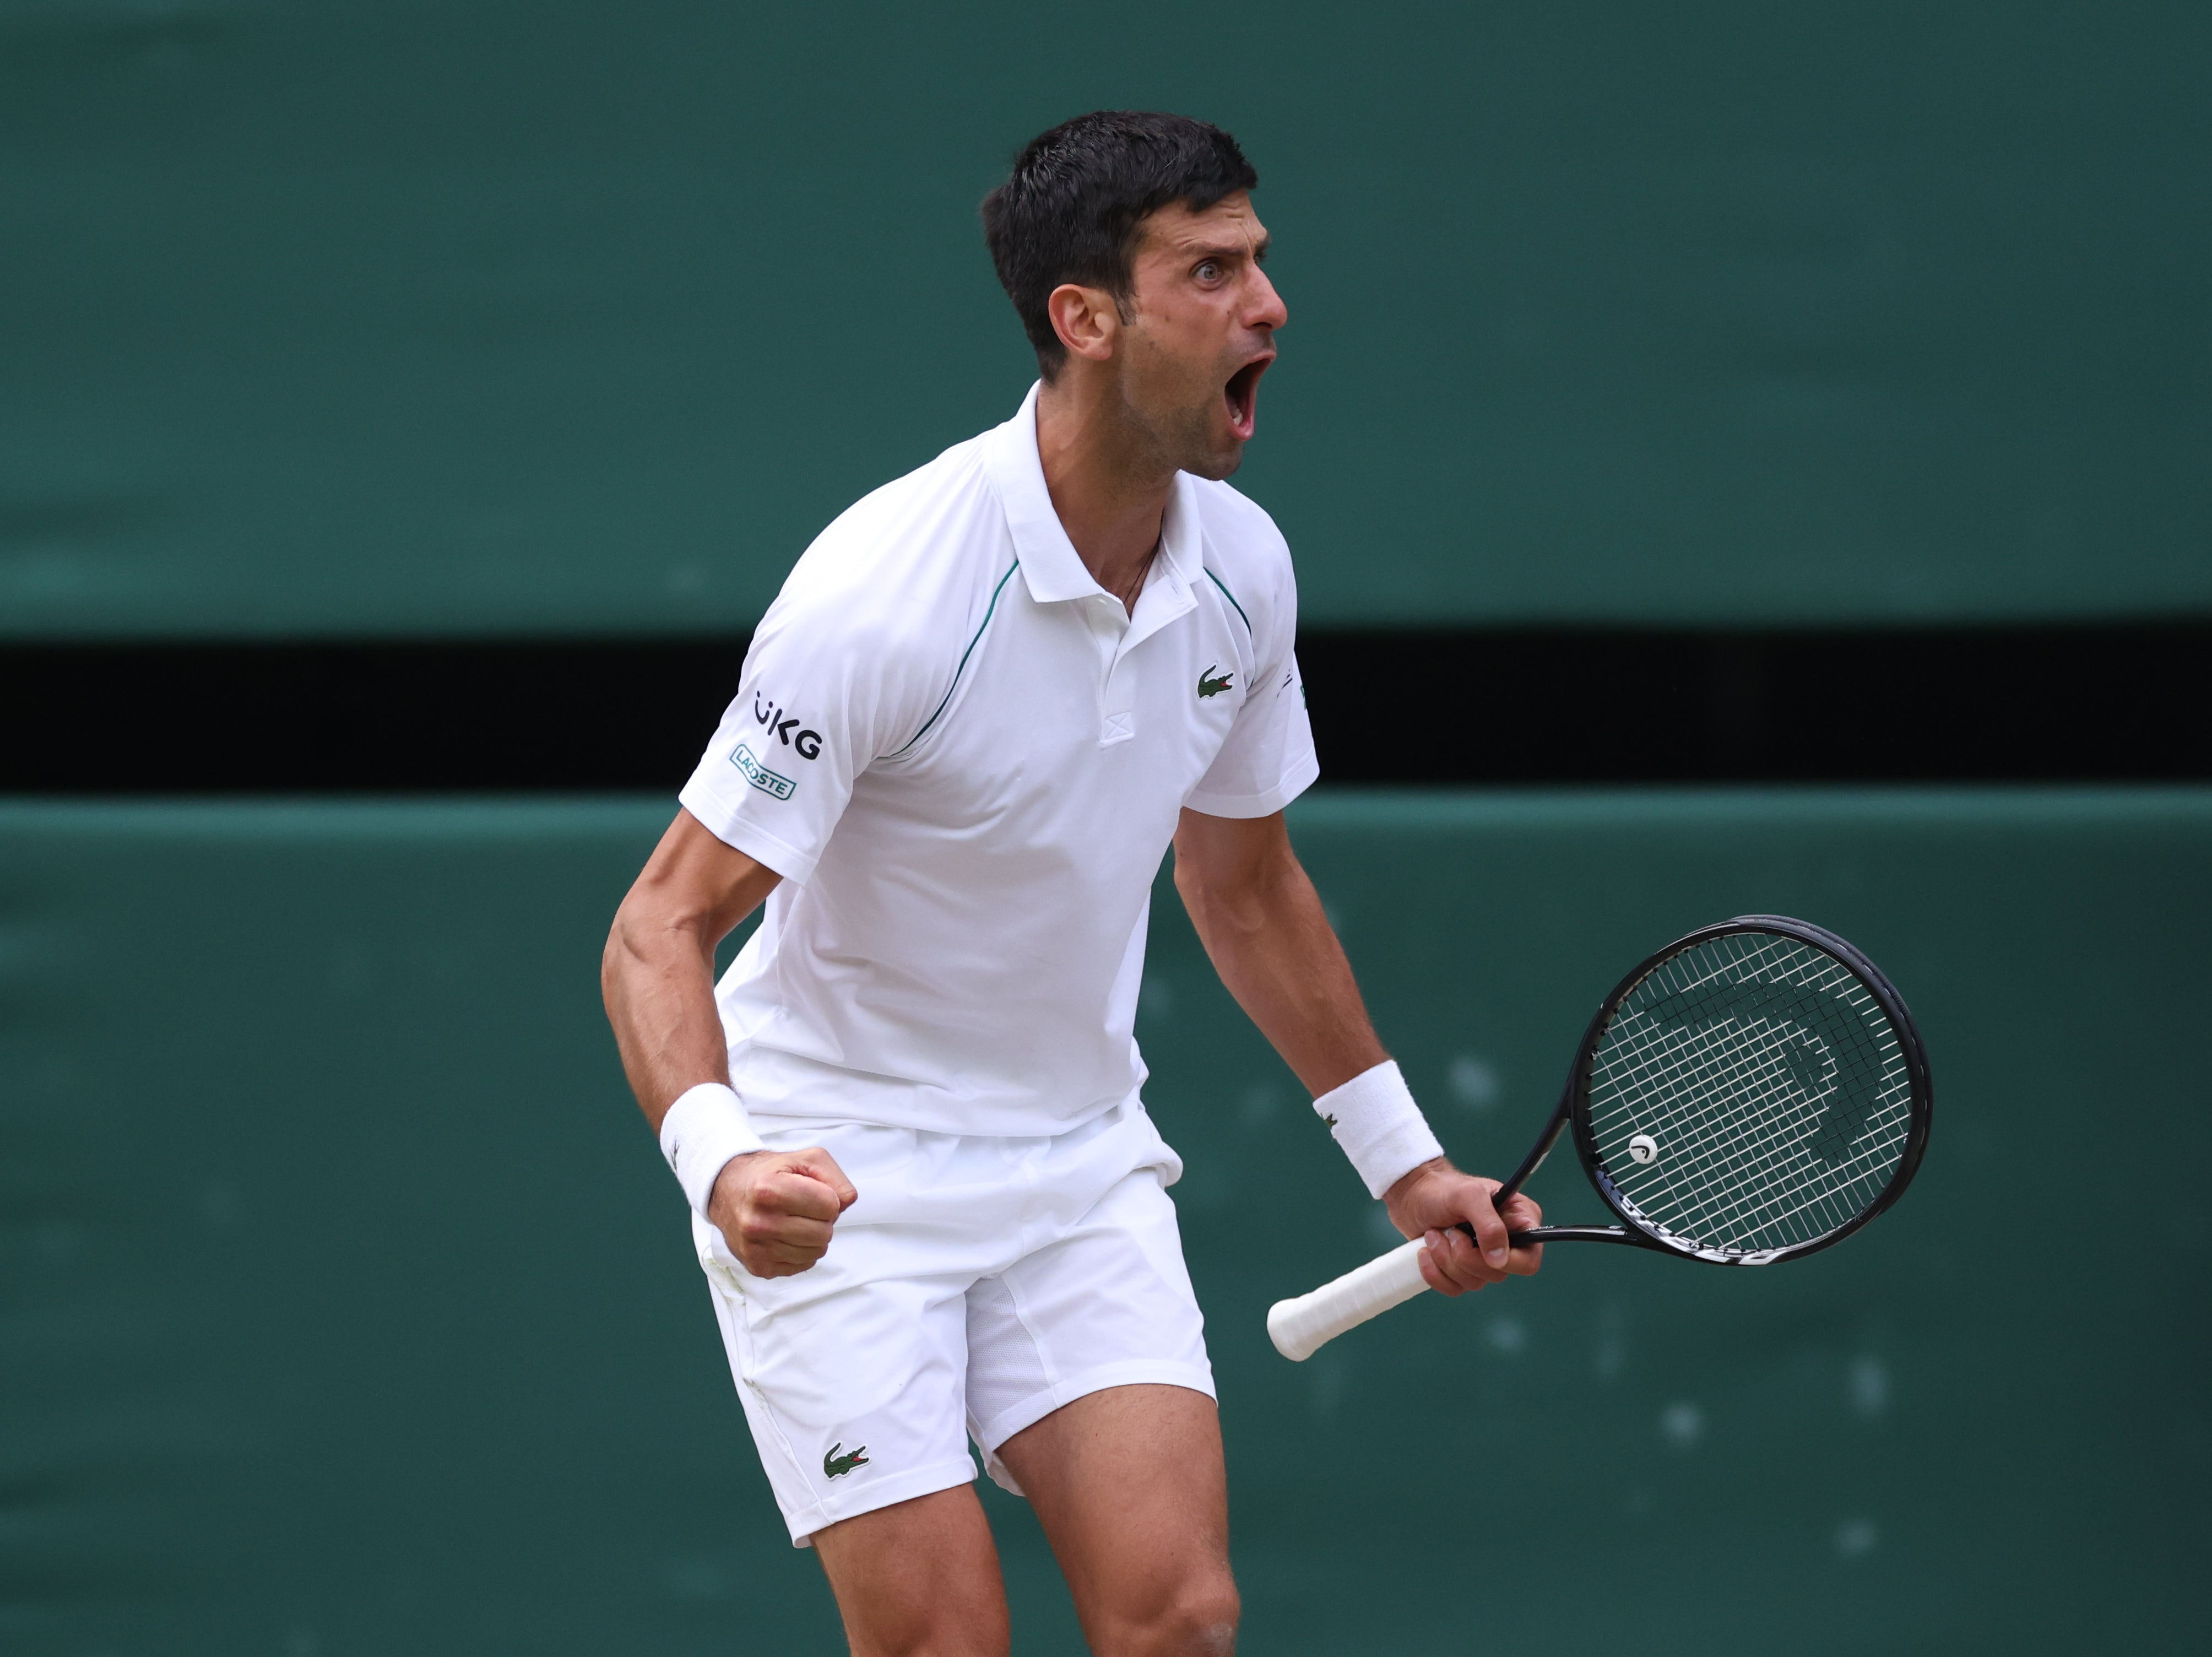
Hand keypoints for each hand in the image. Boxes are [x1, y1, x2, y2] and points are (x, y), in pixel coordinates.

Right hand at [707, 1147, 857, 1277]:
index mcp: (768, 1190)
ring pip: (816, 1252)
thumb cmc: (770, 1173)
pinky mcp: (758, 1267)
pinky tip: (786, 1235)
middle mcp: (758, 1222)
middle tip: (805, 1208)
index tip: (812, 1192)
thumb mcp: (805, 1159)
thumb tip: (847, 1202)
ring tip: (794, 1220)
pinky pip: (802, 1266)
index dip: (828, 1197)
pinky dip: (801, 1251)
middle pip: (824, 1233)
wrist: (728, 1190)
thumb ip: (835, 1177)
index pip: (829, 1206)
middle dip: (822, 1219)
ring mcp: (756, 1249)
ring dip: (813, 1236)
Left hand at [1383, 1158, 1543, 1296]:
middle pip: (1498, 1274)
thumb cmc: (1443, 1189)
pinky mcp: (1461, 1270)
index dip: (1506, 1262)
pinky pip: (1453, 1288)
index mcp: (1520, 1222)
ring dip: (1446, 1260)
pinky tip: (1425, 1251)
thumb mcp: (1468, 1196)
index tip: (1480, 1246)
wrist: (1413, 1195)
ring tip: (1434, 1235)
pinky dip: (1435, 1273)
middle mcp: (1507, 1244)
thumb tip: (1499, 1260)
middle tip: (1451, 1232)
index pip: (1529, 1260)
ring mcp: (1484, 1259)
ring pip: (1473, 1283)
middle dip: (1466, 1257)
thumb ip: (1488, 1224)